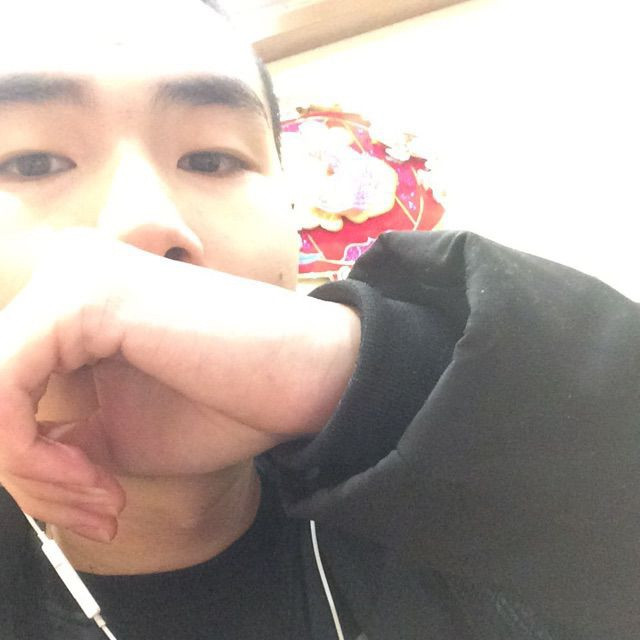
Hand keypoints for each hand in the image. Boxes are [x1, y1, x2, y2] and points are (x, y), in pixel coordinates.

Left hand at [0, 229, 359, 539]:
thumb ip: (54, 434)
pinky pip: (3, 384)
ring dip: (32, 472)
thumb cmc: (227, 400)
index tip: (88, 501)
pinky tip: (92, 480)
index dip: (30, 459)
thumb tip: (9, 453)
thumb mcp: (118, 432)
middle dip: (30, 472)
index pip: (9, 382)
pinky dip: (28, 452)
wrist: (303, 378)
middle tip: (93, 511)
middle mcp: (71, 271)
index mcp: (78, 299)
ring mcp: (77, 276)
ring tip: (98, 501)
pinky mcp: (88, 296)